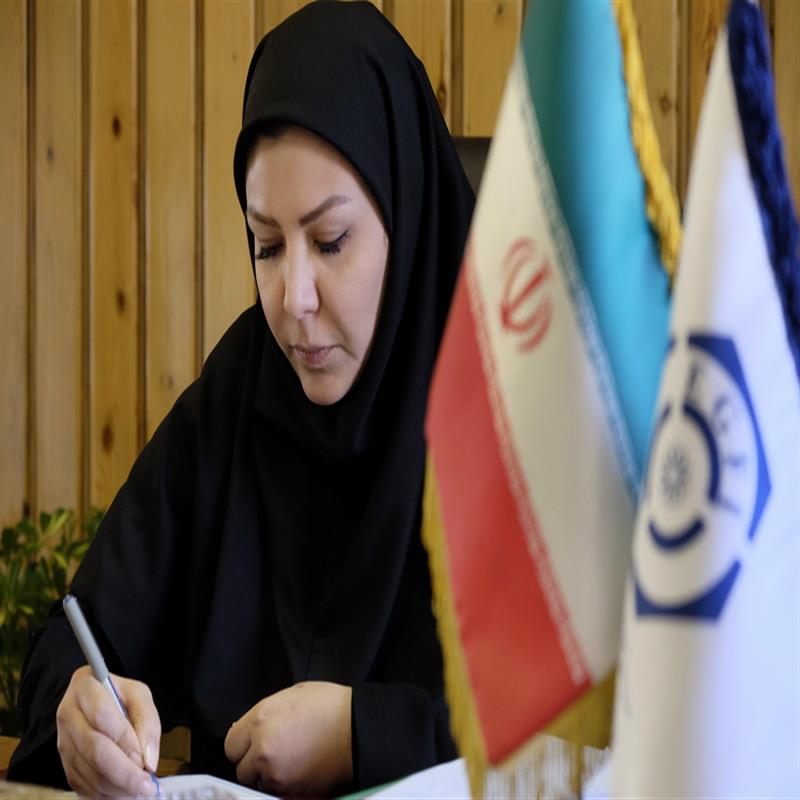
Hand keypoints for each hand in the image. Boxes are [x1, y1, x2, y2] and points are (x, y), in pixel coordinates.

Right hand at [56, 665, 160, 796]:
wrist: (94, 702)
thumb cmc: (119, 696)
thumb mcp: (139, 694)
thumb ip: (147, 721)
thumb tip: (148, 759)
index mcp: (85, 686)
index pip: (103, 716)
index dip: (126, 741)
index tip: (146, 761)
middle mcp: (68, 714)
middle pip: (94, 750)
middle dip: (124, 773)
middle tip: (146, 785)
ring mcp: (63, 741)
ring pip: (88, 771)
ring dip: (116, 786)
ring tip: (139, 790)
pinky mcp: (64, 762)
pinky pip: (82, 784)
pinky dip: (104, 793)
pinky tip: (122, 790)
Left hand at [224, 681, 352, 794]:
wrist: (358, 728)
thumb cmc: (331, 707)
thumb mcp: (292, 695)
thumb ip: (265, 714)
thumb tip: (247, 728)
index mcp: (261, 718)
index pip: (231, 744)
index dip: (243, 744)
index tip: (252, 744)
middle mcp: (263, 746)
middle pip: (240, 767)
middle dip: (253, 761)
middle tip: (273, 752)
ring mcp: (275, 771)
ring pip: (257, 782)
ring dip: (268, 775)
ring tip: (290, 759)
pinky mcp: (290, 789)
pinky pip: (275, 792)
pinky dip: (283, 784)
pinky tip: (299, 769)